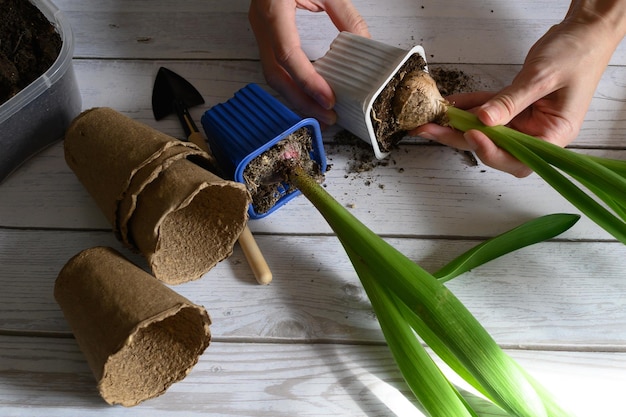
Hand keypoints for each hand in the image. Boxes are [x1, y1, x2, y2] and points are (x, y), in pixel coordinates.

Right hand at [249, 0, 368, 125]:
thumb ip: (345, 14)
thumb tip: (365, 44)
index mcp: (273, 8)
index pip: (287, 54)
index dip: (308, 81)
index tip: (328, 99)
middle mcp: (261, 22)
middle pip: (276, 75)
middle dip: (302, 101)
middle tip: (328, 117)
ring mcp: (259, 30)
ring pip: (272, 76)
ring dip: (297, 98)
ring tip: (322, 112)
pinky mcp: (265, 34)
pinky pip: (275, 67)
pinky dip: (293, 85)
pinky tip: (310, 95)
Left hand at [414, 1, 625, 176]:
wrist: (584, 31)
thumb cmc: (577, 53)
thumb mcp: (541, 78)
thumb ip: (511, 101)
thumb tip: (484, 121)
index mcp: (554, 134)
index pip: (519, 157)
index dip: (492, 151)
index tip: (471, 135)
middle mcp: (537, 132)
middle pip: (495, 146)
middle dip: (461, 139)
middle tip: (432, 130)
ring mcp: (523, 120)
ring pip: (485, 129)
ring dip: (457, 124)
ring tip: (430, 120)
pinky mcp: (514, 105)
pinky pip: (486, 110)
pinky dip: (467, 106)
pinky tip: (448, 104)